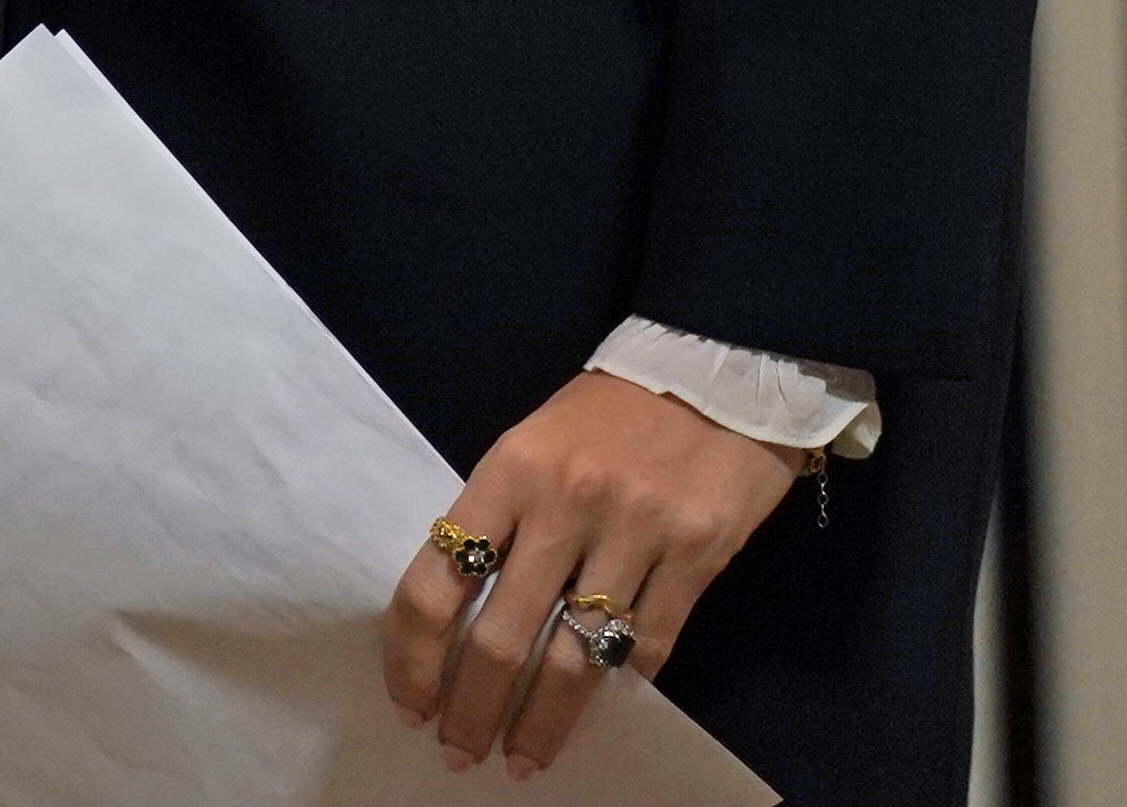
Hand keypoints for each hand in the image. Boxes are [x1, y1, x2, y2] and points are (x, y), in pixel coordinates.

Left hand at [383, 374, 798, 777]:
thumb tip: (463, 613)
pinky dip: (620, 684)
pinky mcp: (697, 554)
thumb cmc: (610, 412)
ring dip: (541, 724)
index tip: (409, 702)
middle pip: (500, 637)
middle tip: (458, 753)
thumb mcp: (534, 444)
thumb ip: (501, 519)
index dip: (414, 656)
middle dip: (472, 710)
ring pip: (574, 659)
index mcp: (508, 471)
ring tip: (521, 760)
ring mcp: (634, 531)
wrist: (718, 366)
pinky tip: (600, 706)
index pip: (437, 581)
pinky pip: (648, 645)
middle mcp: (565, 504)